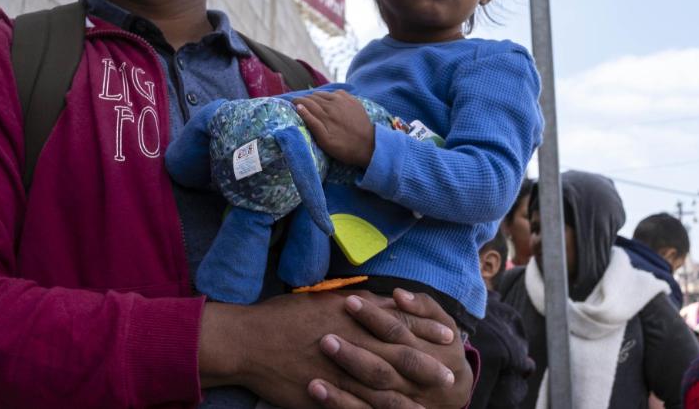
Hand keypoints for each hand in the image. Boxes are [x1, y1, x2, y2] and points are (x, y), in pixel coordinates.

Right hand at [200, 290, 468, 407]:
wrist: (248, 341)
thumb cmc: (286, 315)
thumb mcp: (327, 301)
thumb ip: (362, 303)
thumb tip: (392, 301)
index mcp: (352, 317)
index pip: (399, 322)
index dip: (426, 330)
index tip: (449, 335)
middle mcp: (350, 342)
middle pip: (397, 356)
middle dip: (426, 365)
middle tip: (450, 374)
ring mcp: (337, 372)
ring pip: (380, 385)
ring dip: (407, 393)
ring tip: (429, 401)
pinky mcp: (323, 395)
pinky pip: (353, 406)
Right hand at [293, 91, 374, 167]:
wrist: (369, 146)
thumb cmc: (344, 147)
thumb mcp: (324, 141)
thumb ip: (311, 122)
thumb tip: (299, 107)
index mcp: (324, 113)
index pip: (305, 102)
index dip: (297, 102)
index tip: (292, 104)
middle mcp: (333, 103)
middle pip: (313, 96)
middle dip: (305, 100)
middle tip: (301, 105)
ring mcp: (344, 100)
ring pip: (324, 93)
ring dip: (317, 97)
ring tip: (314, 104)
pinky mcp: (352, 99)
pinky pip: (336, 92)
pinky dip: (330, 96)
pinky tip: (329, 102)